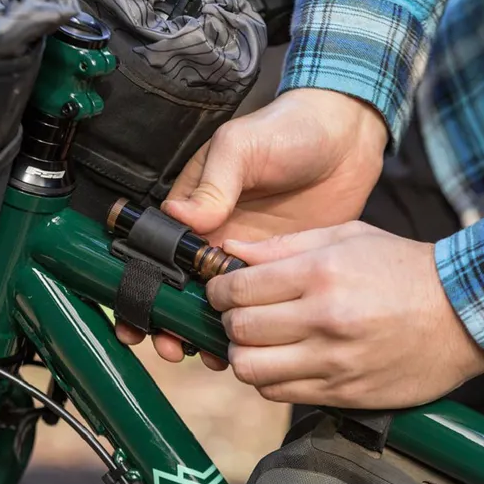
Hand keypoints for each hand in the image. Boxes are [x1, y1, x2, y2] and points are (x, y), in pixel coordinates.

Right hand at [115, 89, 389, 367]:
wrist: (347, 139)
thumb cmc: (288, 129)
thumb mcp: (243, 147)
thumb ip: (214, 182)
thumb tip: (181, 216)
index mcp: (196, 206)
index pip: (157, 252)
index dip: (143, 285)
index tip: (136, 318)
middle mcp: (214, 236)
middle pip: (180, 287)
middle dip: (168, 320)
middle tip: (169, 345)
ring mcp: (247, 256)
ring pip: (216, 305)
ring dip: (204, 331)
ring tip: (206, 354)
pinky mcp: (281, 269)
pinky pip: (259, 305)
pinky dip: (249, 327)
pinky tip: (248, 345)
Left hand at [204, 222, 483, 407]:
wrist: (463, 312)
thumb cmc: (403, 267)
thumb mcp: (347, 236)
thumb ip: (284, 244)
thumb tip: (230, 250)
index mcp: (321, 273)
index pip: (239, 288)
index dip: (217, 289)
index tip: (220, 288)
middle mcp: (324, 318)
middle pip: (239, 329)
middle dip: (227, 320)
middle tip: (236, 312)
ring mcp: (335, 360)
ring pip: (252, 369)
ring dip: (244, 354)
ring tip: (256, 340)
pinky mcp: (344, 391)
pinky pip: (280, 394)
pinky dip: (269, 379)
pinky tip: (282, 361)